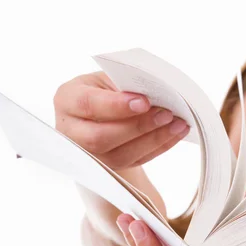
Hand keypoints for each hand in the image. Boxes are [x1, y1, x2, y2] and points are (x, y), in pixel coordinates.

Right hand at [54, 72, 188, 169]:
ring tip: (178, 124)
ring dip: (154, 139)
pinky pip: (135, 161)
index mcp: (68, 99)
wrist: (106, 112)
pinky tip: (175, 133)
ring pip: (120, 155)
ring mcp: (89, 154)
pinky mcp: (109, 167)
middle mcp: (71, 131)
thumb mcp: (110, 77)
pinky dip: (159, 147)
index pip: (88, 105)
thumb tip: (158, 92)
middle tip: (167, 114)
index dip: (116, 106)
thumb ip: (126, 83)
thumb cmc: (108, 89)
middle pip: (100, 137)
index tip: (144, 101)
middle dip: (138, 126)